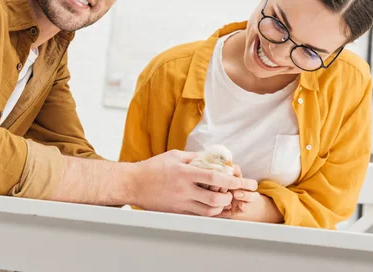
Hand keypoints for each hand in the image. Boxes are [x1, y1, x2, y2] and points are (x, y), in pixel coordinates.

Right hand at [129, 150, 257, 216]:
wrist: (134, 184)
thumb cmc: (153, 168)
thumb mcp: (174, 155)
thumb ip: (194, 157)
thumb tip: (212, 158)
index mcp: (184, 173)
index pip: (213, 179)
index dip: (229, 181)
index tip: (238, 181)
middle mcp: (183, 190)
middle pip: (214, 200)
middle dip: (228, 198)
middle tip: (231, 193)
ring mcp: (180, 203)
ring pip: (208, 211)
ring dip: (220, 208)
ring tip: (223, 201)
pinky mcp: (177, 212)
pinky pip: (199, 216)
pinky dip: (209, 212)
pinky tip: (212, 207)